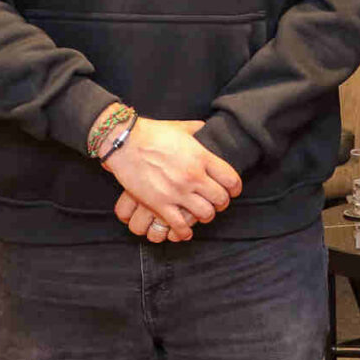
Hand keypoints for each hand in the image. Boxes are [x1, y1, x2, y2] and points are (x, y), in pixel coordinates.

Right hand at [103, 117, 241, 241]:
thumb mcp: (180, 127)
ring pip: (205, 214)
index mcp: (201, 157)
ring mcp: (177, 192)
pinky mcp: (159, 203)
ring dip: (206, 216)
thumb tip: (207, 128)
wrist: (124, 142)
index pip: (231, 179)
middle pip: (221, 199)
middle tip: (217, 203)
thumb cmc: (152, 132)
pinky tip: (185, 232)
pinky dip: (184, 232)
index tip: (233, 191)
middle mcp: (193, 176)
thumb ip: (197, 130)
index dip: (235, 188)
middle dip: (222, 203)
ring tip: (202, 214)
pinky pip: (179, 225)